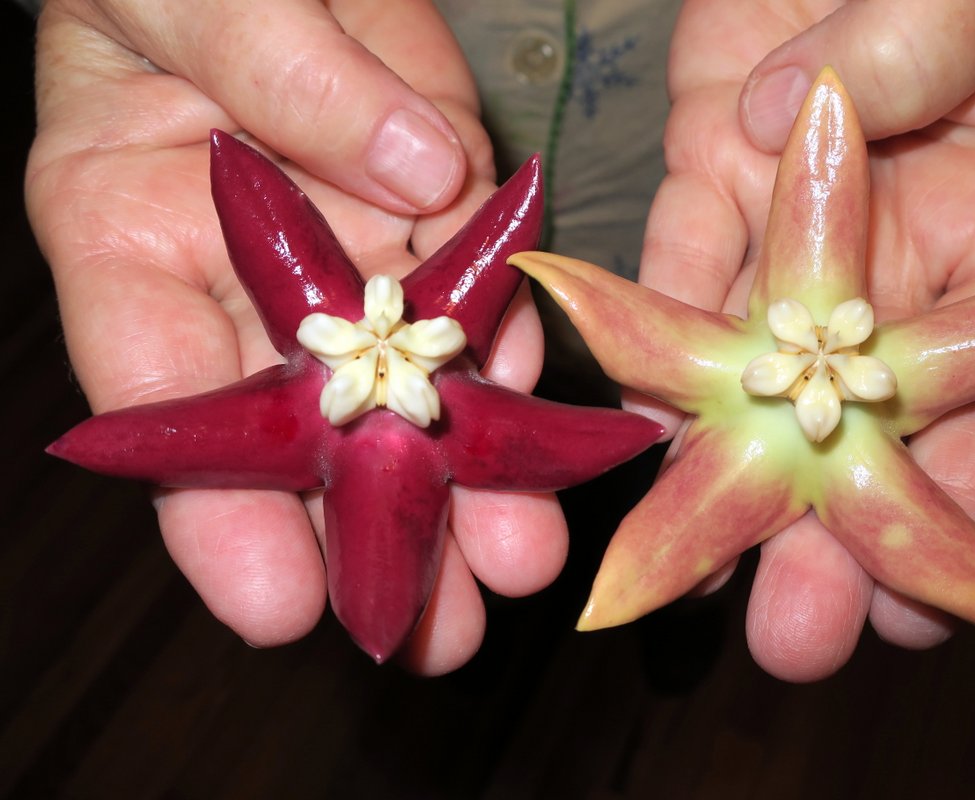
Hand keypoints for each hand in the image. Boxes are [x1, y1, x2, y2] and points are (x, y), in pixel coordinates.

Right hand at [27, 0, 564, 673]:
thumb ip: (285, 71)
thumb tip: (413, 178)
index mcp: (134, 239)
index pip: (162, 392)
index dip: (212, 506)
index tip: (274, 600)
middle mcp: (250, 284)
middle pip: (300, 432)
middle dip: (364, 534)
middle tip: (422, 631)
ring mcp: (355, 267)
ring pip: (404, 396)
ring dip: (462, 489)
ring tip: (510, 571)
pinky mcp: (441, 231)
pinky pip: (482, 310)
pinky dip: (515, 376)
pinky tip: (554, 449)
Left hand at [641, 0, 974, 679]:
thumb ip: (922, 43)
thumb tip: (797, 108)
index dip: (958, 504)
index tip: (918, 606)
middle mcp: (889, 260)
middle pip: (852, 416)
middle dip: (819, 527)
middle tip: (793, 634)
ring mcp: (788, 229)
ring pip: (752, 370)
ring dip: (717, 472)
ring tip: (686, 579)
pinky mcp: (707, 180)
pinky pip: (670, 270)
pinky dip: (642, 345)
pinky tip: (623, 429)